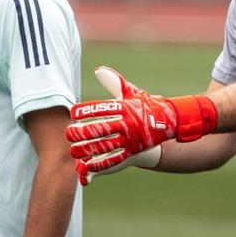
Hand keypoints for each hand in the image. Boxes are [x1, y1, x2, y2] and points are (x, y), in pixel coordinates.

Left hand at [66, 66, 216, 184]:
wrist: (167, 122)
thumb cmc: (144, 105)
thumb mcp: (131, 92)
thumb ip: (114, 82)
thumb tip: (98, 70)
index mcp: (125, 107)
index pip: (101, 108)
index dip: (84, 110)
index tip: (72, 112)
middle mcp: (127, 123)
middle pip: (99, 129)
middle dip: (80, 132)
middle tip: (68, 133)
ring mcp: (130, 139)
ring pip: (104, 146)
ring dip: (86, 150)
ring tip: (73, 150)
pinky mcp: (133, 151)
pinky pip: (114, 159)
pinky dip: (100, 164)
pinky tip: (87, 165)